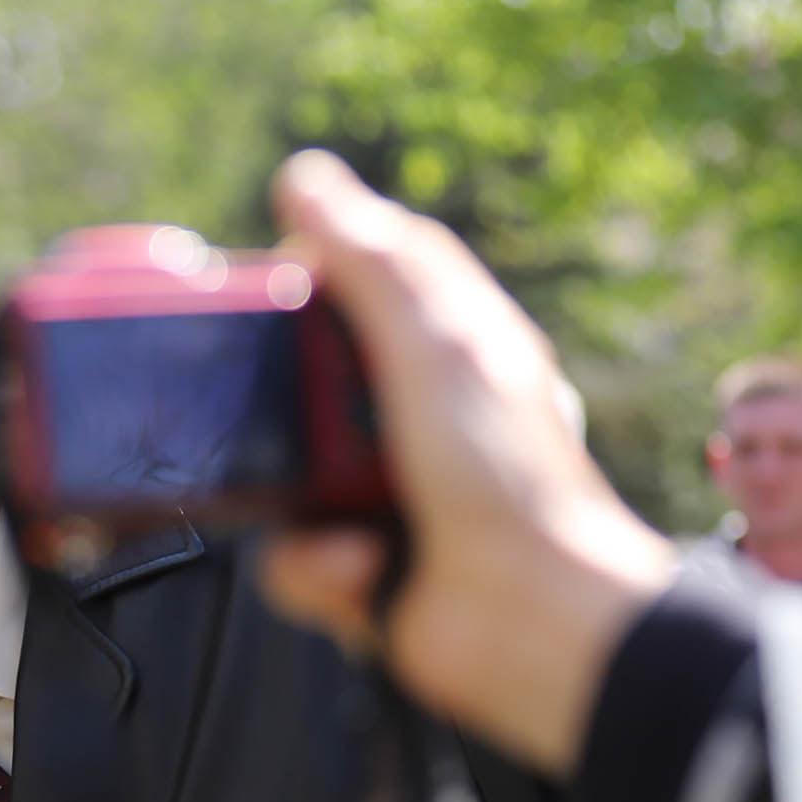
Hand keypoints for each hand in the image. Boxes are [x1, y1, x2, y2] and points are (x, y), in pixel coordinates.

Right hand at [255, 151, 678, 775]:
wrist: (534, 621)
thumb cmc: (509, 481)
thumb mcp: (434, 346)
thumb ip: (369, 262)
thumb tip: (304, 180)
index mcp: (456, 345)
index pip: (378, 270)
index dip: (320, 262)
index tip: (268, 276)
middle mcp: (422, 414)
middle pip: (310, 374)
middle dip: (281, 405)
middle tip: (272, 415)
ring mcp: (390, 493)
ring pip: (285, 470)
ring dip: (296, 503)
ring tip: (340, 524)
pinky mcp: (362, 565)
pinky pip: (291, 555)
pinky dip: (314, 567)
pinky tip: (358, 570)